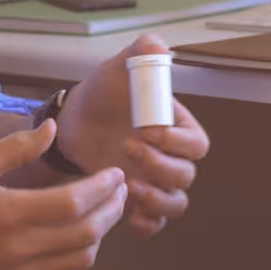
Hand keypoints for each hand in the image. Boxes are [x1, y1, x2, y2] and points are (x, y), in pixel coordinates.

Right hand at [0, 120, 126, 269]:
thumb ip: (16, 147)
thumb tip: (53, 128)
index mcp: (9, 212)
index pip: (75, 201)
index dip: (103, 187)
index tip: (116, 174)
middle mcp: (18, 248)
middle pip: (87, 232)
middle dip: (113, 210)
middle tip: (120, 193)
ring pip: (80, 260)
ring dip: (99, 236)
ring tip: (100, 215)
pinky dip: (76, 264)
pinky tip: (73, 244)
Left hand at [56, 33, 210, 237]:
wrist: (73, 122)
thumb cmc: (103, 94)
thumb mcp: (119, 69)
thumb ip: (139, 53)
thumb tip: (157, 45)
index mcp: (178, 128)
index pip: (196, 144)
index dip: (177, 142)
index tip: (146, 130)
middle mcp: (172, 158)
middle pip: (186, 176)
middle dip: (159, 166)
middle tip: (127, 147)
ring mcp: (155, 182)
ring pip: (176, 204)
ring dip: (157, 199)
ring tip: (128, 186)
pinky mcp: (136, 202)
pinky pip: (155, 223)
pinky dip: (147, 224)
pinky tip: (128, 212)